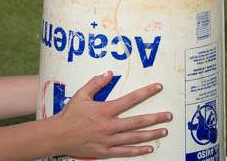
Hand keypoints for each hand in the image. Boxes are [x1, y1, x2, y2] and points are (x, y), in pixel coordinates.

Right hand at [52, 71, 170, 157]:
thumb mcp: (81, 95)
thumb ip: (96, 83)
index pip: (130, 99)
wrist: (57, 136)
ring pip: (134, 138)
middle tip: (169, 116)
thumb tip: (109, 73)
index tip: (158, 87)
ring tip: (164, 131)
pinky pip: (124, 152)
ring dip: (150, 134)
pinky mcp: (104, 152)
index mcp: (105, 110)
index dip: (146, 92)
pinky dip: (137, 151)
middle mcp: (109, 126)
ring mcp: (107, 140)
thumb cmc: (70, 114)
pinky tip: (149, 148)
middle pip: (137, 121)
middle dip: (155, 118)